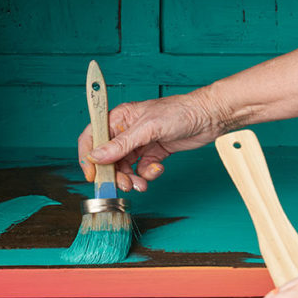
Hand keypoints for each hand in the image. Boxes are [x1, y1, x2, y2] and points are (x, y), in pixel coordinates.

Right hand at [78, 87, 227, 191]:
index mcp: (119, 118)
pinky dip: (147, 174)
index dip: (88, 157)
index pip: (93, 137)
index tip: (93, 176)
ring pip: (125, 167)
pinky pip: (142, 169)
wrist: (208, 117)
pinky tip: (157, 169)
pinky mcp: (153, 152)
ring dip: (131, 178)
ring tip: (141, 184)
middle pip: (108, 158)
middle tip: (124, 185)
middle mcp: (127, 131)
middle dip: (115, 174)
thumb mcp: (147, 128)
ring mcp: (140, 142)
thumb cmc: (179, 112)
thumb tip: (96, 156)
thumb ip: (121, 144)